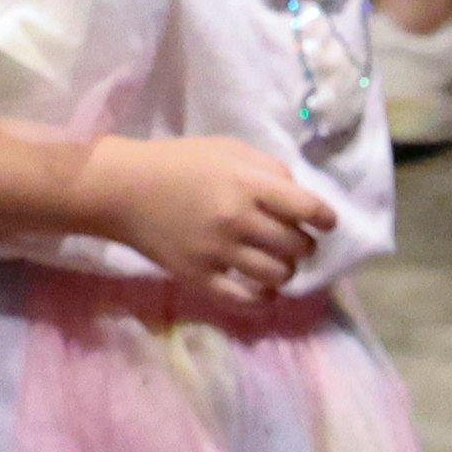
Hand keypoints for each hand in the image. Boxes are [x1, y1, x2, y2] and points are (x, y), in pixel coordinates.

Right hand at [93, 135, 335, 307]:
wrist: (124, 189)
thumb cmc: (181, 163)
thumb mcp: (230, 150)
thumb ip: (269, 170)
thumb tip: (301, 196)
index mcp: (248, 184)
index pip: (307, 208)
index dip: (326, 218)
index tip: (326, 222)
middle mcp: (238, 220)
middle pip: (296, 245)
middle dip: (305, 245)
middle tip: (297, 242)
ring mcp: (217, 252)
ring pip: (277, 274)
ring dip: (286, 270)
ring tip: (279, 263)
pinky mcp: (198, 276)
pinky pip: (243, 300)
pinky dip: (263, 299)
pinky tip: (265, 291)